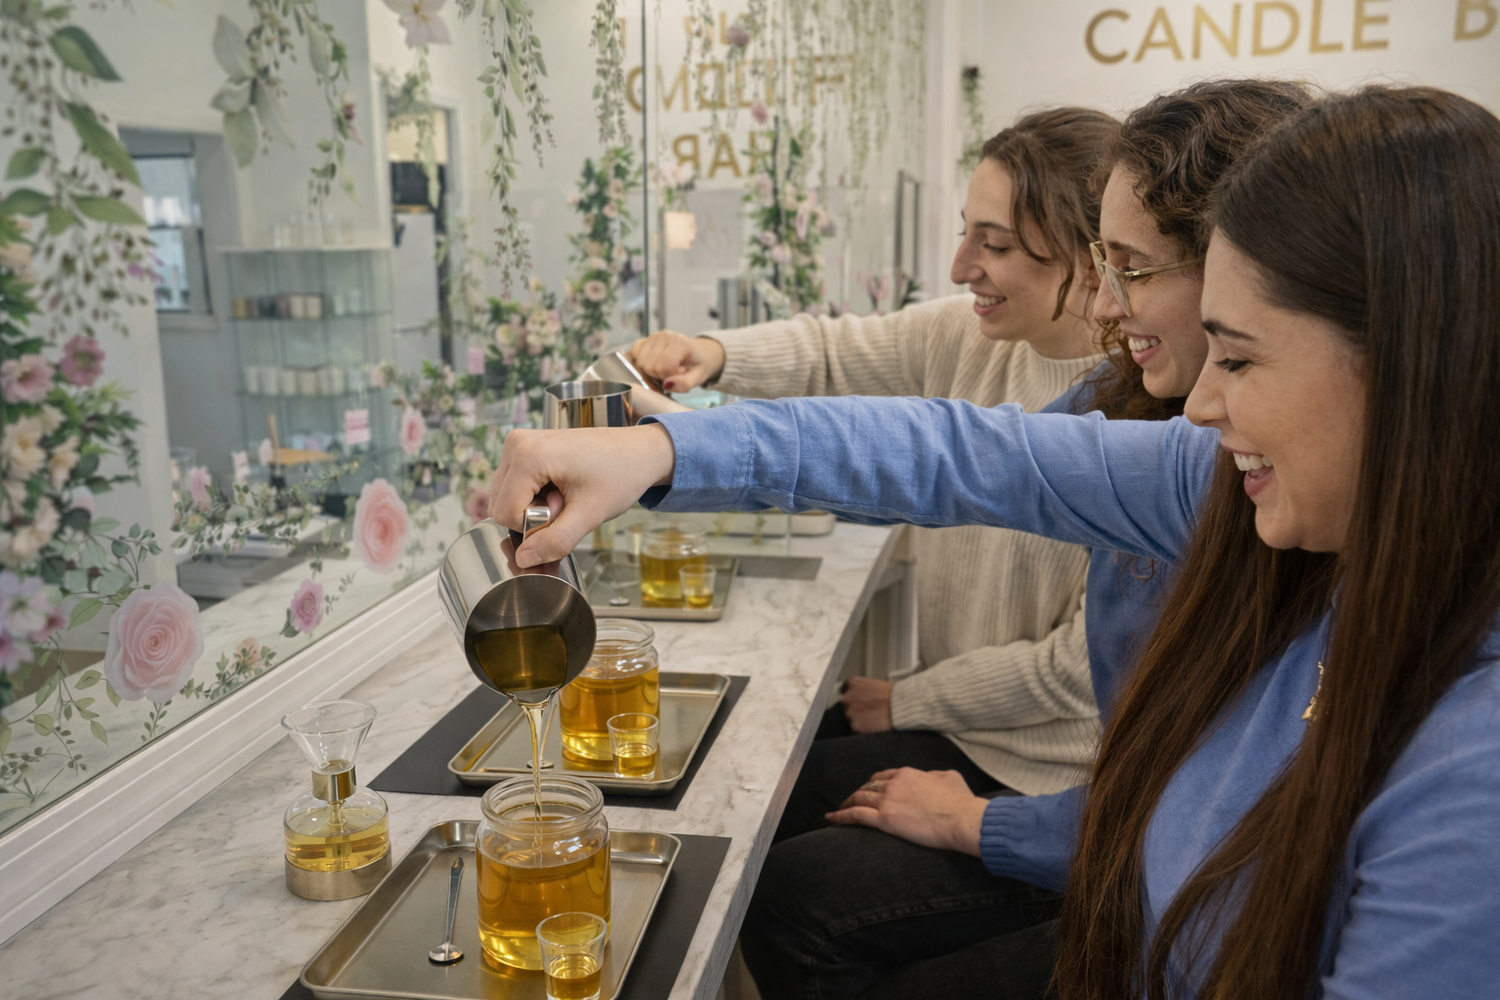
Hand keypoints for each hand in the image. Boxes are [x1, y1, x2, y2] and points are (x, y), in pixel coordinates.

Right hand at [488, 425, 675, 566]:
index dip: (533, 527)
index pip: (505, 514)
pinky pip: (515, 485)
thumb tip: (524, 559)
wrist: (640, 451)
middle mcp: (517, 443)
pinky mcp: (526, 446)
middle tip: (568, 506)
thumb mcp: (590, 514)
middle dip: (532, 518)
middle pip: (501, 505)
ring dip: (534, 508)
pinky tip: (561, 490)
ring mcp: (519, 442)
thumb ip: (556, 541)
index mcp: (529, 456)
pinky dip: (535, 496)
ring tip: (567, 497)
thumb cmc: (621, 474)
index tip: (566, 514)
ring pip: (506, 497)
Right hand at [628, 331, 725, 391]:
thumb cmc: (698, 365)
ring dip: (649, 372)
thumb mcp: (698, 377)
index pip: (661, 367)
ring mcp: (652, 336)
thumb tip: (666, 385)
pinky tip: (652, 366)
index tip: (679, 375)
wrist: (699, 353)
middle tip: (671, 375)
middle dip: (658, 376)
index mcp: (679, 342)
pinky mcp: (644, 340)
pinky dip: (639, 365)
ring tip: (663, 370)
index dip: (668, 378)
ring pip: (638, 363)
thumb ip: (684, 384)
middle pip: (647, 366)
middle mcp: (663, 336)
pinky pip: (632, 355)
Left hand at [826, 768, 987, 855]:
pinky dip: (840, 816)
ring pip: (858, 798)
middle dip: (857, 793)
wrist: (963, 819)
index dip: (873, 783)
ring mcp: (888, 801)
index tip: (869, 789)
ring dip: (846, 804)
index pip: (882, 775)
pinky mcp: (885, 819)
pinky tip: (831, 819)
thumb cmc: (961, 801)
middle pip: (867, 786)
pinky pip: (855, 815)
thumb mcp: (950, 777)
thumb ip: (936, 774)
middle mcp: (893, 784)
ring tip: (838, 811)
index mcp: (907, 773)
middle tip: (851, 801)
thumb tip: (933, 776)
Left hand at [841, 677, 894, 732]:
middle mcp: (847, 697)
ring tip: (874, 717)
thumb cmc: (892, 694)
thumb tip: (860, 695)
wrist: (900, 706)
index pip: (847, 690)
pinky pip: (857, 728)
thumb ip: (862, 689)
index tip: (863, 700)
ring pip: (851, 718)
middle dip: (856, 708)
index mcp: (851, 683)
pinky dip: (863, 729)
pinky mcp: (855, 725)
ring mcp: (849, 712)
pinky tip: (874, 724)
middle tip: (870, 710)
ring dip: (859, 719)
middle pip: (847, 705)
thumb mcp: (874, 683)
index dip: (856, 696)